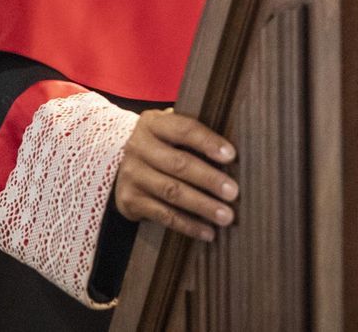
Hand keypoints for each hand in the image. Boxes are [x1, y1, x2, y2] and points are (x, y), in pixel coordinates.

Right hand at [114, 109, 238, 241]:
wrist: (123, 164)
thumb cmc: (163, 146)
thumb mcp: (171, 132)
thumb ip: (195, 137)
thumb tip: (234, 155)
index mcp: (153, 124)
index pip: (183, 129)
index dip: (208, 142)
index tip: (231, 155)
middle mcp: (138, 147)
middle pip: (178, 163)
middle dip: (209, 179)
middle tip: (233, 192)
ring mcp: (132, 175)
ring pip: (171, 192)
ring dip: (202, 205)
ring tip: (225, 216)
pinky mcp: (130, 200)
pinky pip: (163, 215)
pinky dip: (188, 225)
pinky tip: (207, 232)